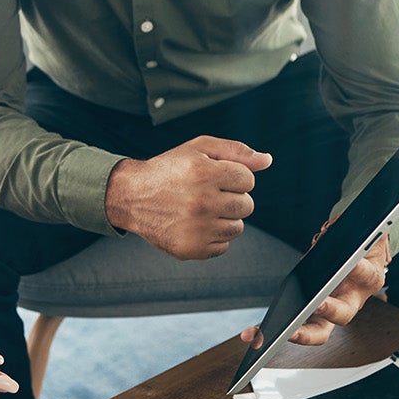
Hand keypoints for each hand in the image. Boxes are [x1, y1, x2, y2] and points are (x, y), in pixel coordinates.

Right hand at [104, 136, 272, 259]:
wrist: (131, 195)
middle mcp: (201, 202)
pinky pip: (223, 247)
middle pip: (246, 205)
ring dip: (224, 218)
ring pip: (237, 228)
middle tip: (206, 193)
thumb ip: (235, 151)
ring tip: (200, 209)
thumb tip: (267, 160)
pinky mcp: (191, 248)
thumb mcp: (198, 149)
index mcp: (204, 173)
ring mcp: (196, 228)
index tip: (213, 177)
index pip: (247, 180)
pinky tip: (194, 224)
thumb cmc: (167, 169)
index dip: (232, 177)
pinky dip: (213, 236)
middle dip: (231, 198)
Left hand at [239, 233, 390, 349]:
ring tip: (275, 333)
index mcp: (368, 277)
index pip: (365, 274)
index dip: (358, 270)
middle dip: (329, 311)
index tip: (350, 266)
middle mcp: (353, 299)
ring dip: (300, 334)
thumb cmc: (357, 248)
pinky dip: (280, 332)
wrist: (360, 257)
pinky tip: (258, 332)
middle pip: (344, 314)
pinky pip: (300, 328)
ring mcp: (334, 311)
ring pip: (321, 331)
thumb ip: (346, 230)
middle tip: (316, 306)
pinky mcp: (315, 316)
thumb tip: (327, 230)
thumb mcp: (358, 232)